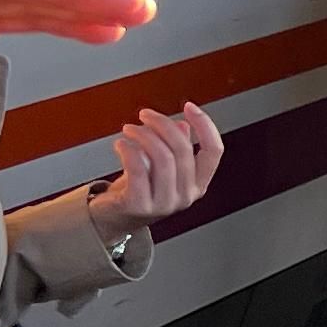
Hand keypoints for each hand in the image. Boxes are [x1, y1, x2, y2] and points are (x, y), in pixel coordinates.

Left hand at [90, 103, 222, 241]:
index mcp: (197, 185)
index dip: (205, 125)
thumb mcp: (160, 167)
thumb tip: (182, 126)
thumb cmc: (137, 191)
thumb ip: (174, 148)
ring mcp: (163, 203)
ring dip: (143, 135)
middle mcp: (185, 196)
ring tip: (130, 129)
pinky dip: (128, 150)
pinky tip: (120, 143)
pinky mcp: (138, 205)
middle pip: (183, 149)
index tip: (189, 106)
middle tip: (145, 114)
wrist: (112, 219)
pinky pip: (137, 169)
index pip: (214, 151)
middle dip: (163, 124)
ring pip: (162, 157)